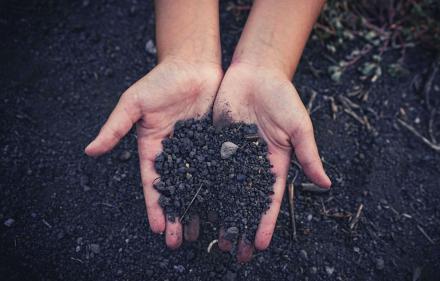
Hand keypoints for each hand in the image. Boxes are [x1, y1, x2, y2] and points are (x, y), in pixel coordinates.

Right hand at [85, 59, 222, 247]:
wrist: (193, 64)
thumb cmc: (161, 81)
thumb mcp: (134, 104)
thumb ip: (115, 127)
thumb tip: (89, 150)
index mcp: (153, 148)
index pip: (153, 183)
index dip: (155, 206)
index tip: (157, 228)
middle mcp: (174, 153)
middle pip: (176, 189)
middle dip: (176, 214)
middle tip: (179, 240)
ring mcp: (196, 149)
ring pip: (198, 183)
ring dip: (197, 207)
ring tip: (200, 230)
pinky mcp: (215, 142)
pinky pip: (217, 167)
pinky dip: (219, 186)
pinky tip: (224, 203)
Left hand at [213, 63, 330, 261]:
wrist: (255, 72)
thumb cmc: (282, 96)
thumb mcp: (299, 126)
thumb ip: (308, 154)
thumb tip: (327, 183)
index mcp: (273, 163)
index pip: (269, 199)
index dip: (265, 221)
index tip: (260, 244)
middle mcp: (251, 164)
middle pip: (244, 201)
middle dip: (240, 225)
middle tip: (233, 252)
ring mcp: (231, 154)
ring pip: (222, 189)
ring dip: (218, 213)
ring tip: (210, 237)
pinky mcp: (213, 143)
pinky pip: (205, 168)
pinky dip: (200, 187)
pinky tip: (193, 206)